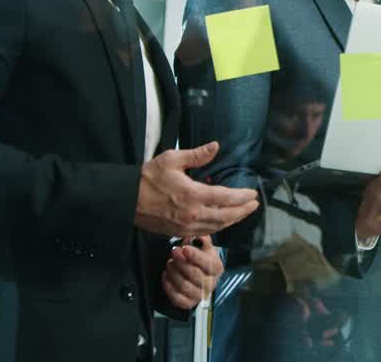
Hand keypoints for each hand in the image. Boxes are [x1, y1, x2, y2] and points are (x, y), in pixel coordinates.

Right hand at [135, 141, 259, 237]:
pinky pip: (204, 233)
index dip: (242, 197)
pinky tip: (222, 222)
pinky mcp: (178, 233)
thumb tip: (216, 146)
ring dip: (232, 220)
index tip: (253, 194)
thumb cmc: (148, 178)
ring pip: (217, 227)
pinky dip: (217, 227)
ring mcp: (185, 226)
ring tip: (243, 213)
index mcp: (193, 195)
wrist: (126, 200)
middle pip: (226, 216)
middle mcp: (192, 214)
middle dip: (243, 211)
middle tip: (254, 205)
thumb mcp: (172, 159)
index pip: (226, 198)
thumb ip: (197, 155)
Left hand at [162, 236, 222, 309]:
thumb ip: (202, 238)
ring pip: (185, 286)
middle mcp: (211, 283)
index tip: (185, 248)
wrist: (194, 271)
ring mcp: (200, 295)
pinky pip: (177, 298)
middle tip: (174, 251)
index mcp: (217, 268)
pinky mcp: (189, 303)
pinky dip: (169, 287)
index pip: (209, 264)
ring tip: (169, 263)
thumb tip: (200, 235)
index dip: (196, 256)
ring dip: (174, 273)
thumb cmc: (198, 258)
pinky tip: (166, 276)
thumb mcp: (202, 245)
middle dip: (181, 262)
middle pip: (195, 275)